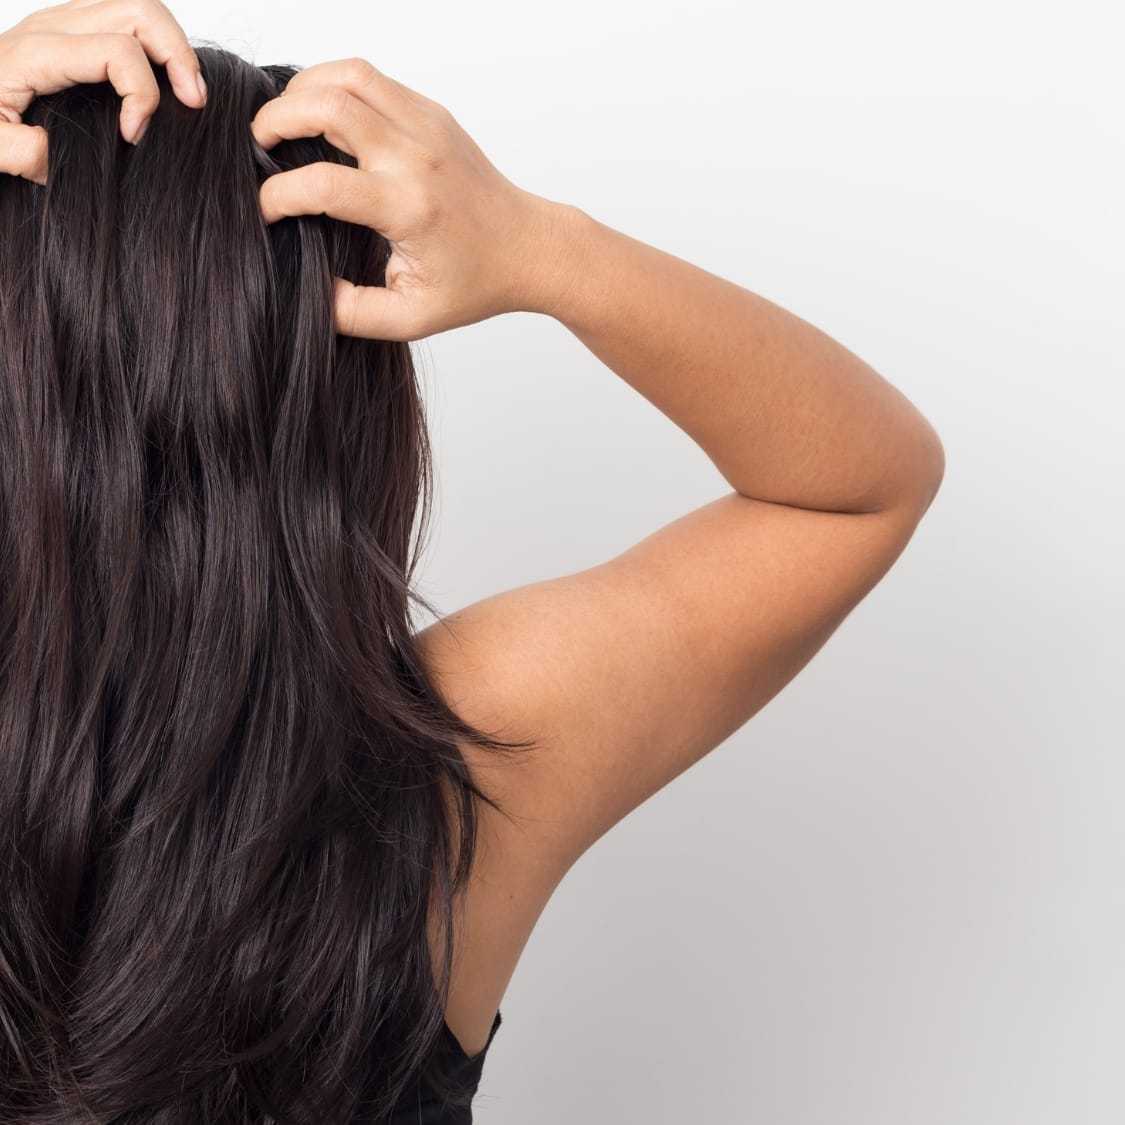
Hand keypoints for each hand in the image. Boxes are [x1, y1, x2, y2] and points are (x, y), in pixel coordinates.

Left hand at [0, 0, 205, 183]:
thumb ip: (25, 154)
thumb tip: (63, 161)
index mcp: (38, 52)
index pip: (118, 51)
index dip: (142, 96)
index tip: (134, 137)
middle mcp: (56, 25)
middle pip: (140, 11)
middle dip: (179, 56)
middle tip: (194, 102)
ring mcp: (66, 21)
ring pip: (140, 8)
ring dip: (174, 47)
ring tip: (188, 92)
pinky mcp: (74, 29)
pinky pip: (128, 20)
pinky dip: (158, 48)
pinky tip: (164, 84)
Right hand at [251, 56, 570, 341]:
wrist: (528, 248)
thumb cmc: (473, 284)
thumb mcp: (411, 317)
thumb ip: (352, 313)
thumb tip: (308, 291)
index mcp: (409, 208)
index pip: (323, 185)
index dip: (278, 197)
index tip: (265, 212)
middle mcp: (417, 157)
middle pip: (328, 105)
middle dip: (276, 120)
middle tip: (259, 147)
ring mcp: (427, 126)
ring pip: (348, 75)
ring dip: (302, 90)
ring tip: (284, 124)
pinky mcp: (432, 112)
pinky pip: (369, 78)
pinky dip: (332, 85)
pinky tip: (318, 116)